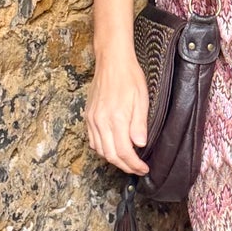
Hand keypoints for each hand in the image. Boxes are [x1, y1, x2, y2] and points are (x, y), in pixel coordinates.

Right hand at [85, 50, 150, 174]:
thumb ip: (139, 124)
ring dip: (113, 159)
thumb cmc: (129, 77)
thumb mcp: (142, 99)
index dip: (134, 165)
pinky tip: (112, 148)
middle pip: (110, 155)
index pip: (124, 152)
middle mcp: (101, 121)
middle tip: (137, 169)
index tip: (143, 169)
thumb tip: (140, 144)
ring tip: (127, 161)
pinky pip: (92, 140)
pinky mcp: (88, 116)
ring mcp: (92, 119)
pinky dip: (102, 149)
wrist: (112, 61)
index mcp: (116, 118)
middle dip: (125, 166)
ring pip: (99, 150)